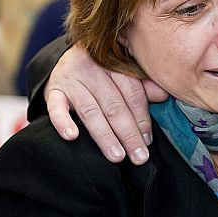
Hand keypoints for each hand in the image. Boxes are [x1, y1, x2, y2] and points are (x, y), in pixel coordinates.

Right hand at [44, 43, 166, 163]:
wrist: (62, 59)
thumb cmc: (100, 71)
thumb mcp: (121, 72)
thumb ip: (142, 84)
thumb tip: (165, 95)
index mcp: (115, 63)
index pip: (132, 93)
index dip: (142, 118)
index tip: (148, 141)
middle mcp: (93, 69)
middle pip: (114, 105)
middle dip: (128, 133)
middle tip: (138, 156)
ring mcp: (72, 79)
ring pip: (91, 110)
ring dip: (105, 136)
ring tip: (117, 156)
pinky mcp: (53, 90)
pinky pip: (56, 107)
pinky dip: (63, 121)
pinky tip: (72, 136)